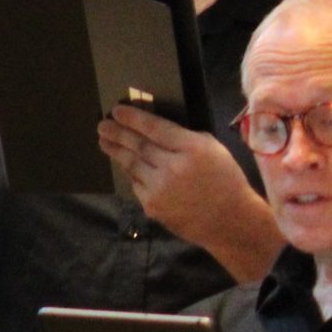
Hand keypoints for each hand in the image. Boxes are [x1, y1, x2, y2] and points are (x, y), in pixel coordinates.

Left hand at [98, 104, 282, 280]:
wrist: (229, 221)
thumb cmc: (225, 180)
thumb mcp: (214, 149)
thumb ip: (186, 138)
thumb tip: (158, 132)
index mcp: (192, 149)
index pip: (155, 128)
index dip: (133, 119)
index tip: (117, 110)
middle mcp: (172, 167)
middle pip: (138, 145)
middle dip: (118, 133)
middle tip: (102, 125)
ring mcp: (159, 189)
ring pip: (132, 165)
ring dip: (116, 151)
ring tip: (104, 140)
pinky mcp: (152, 206)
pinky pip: (136, 184)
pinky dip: (131, 173)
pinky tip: (125, 164)